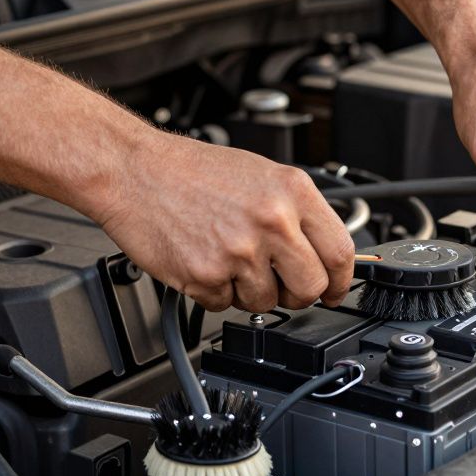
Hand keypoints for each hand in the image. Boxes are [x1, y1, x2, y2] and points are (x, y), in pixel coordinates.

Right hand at [95, 133, 355, 311]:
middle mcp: (272, 221)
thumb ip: (296, 212)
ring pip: (267, 302)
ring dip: (250, 292)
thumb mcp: (260, 174)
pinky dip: (215, 291)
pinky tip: (203, 259)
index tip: (335, 290)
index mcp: (292, 191)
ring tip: (227, 257)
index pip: (340, 252)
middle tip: (281, 284)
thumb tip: (323, 252)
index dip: (342, 280)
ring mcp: (240, 251)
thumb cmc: (191, 170)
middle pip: (311, 287)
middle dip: (298, 293)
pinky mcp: (206, 276)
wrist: (134, 170)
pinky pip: (224, 305)